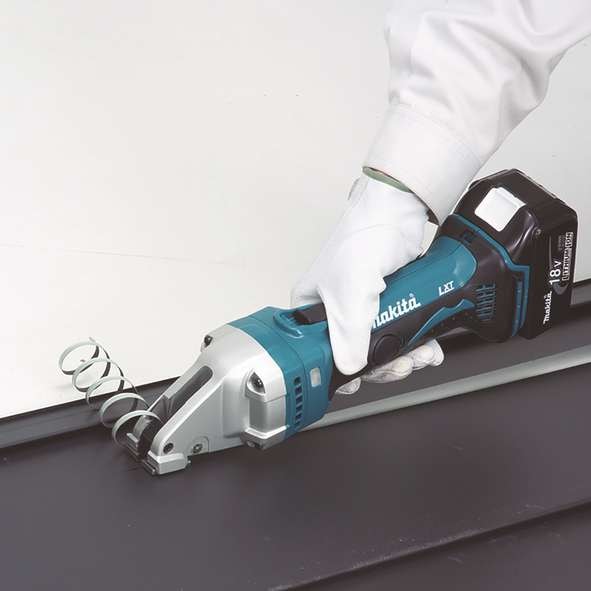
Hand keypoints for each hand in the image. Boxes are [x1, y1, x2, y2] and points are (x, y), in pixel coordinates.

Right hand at [291, 174, 443, 391]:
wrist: (400, 211)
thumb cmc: (363, 236)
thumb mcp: (351, 289)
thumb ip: (349, 331)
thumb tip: (350, 367)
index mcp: (311, 309)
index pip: (319, 354)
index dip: (342, 372)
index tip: (364, 380)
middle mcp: (335, 312)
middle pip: (356, 356)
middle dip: (384, 366)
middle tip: (401, 365)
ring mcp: (363, 309)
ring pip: (382, 349)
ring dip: (405, 358)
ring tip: (420, 355)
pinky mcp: (389, 304)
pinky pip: (401, 335)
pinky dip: (417, 345)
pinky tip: (427, 347)